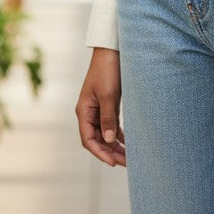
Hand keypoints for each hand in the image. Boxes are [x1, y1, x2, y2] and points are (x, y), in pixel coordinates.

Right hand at [75, 48, 125, 166]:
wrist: (111, 51)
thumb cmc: (107, 70)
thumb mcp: (108, 95)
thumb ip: (108, 118)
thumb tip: (110, 140)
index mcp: (84, 111)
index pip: (88, 139)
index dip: (100, 153)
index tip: (113, 163)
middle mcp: (88, 112)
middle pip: (97, 139)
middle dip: (110, 152)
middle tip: (126, 163)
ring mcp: (98, 109)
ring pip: (105, 133)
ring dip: (115, 145)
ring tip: (129, 156)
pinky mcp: (107, 104)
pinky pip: (111, 125)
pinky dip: (118, 134)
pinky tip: (128, 142)